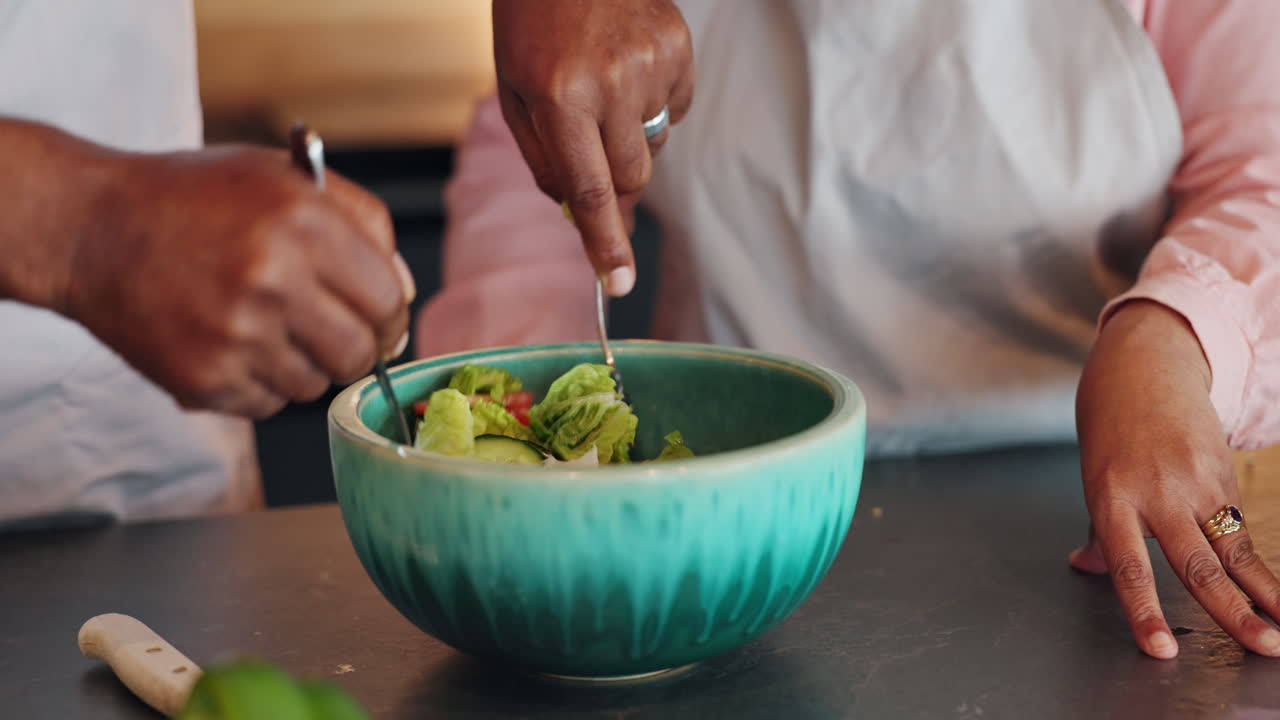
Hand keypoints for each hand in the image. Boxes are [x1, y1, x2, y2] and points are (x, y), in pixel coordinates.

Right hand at [62, 145, 412, 417]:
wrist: (89, 227)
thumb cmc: (194, 198)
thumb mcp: (285, 177)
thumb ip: (361, 224)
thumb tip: (403, 293)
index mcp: (304, 223)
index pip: (389, 300)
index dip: (389, 316)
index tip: (377, 319)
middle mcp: (272, 280)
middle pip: (359, 354)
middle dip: (354, 348)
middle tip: (328, 331)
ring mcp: (235, 335)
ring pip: (314, 385)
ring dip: (302, 364)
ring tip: (261, 324)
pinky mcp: (203, 378)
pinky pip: (268, 403)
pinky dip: (259, 383)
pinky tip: (228, 342)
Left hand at [492, 0, 693, 295]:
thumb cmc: (532, 26)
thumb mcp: (515, 94)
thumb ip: (545, 161)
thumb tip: (577, 215)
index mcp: (560, 97)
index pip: (590, 191)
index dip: (604, 243)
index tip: (619, 283)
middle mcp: (612, 83)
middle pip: (630, 178)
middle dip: (614, 186)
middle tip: (595, 161)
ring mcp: (652, 64)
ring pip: (653, 146)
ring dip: (630, 139)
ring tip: (604, 88)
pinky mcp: (679, 49)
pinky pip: (674, 109)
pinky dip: (652, 104)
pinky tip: (627, 69)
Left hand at [1071, 300, 1279, 657]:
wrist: (1143, 367)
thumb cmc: (1110, 427)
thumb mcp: (1093, 477)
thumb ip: (1096, 529)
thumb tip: (1083, 567)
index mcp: (1110, 498)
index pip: (1127, 566)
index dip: (1144, 611)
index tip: (1161, 649)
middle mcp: (1155, 493)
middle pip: (1194, 564)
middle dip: (1230, 612)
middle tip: (1259, 647)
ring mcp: (1194, 484)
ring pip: (1231, 552)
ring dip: (1261, 597)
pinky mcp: (1224, 475)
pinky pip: (1242, 531)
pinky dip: (1261, 569)